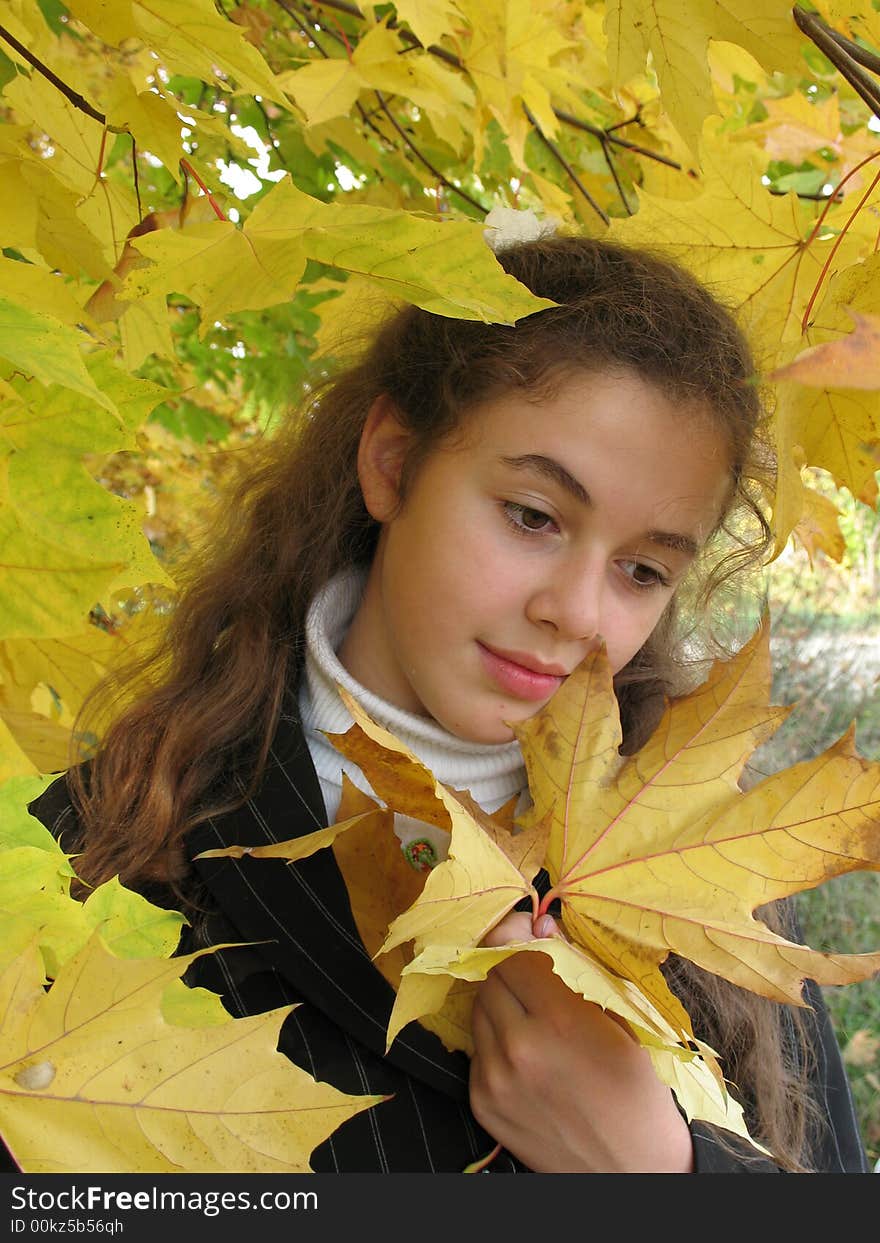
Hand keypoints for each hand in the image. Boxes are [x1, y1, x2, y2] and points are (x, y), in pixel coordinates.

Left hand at [468, 912, 694, 1172]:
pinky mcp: (481, 1102)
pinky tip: (525, 1055)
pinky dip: (494, 1042)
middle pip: (491, 978)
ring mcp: (495, 1077)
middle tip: (536, 983)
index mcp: (559, 1020)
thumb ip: (575, 969)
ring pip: (477, 1009)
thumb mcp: (619, 1019)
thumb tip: (541, 925)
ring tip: (532, 1019)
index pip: (513, 953)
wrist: (631, 1168)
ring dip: (500, 1004)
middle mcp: (518, 1046)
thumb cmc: (635, 1088)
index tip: (529, 936)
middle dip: (511, 972)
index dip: (520, 940)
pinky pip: (476, 1048)